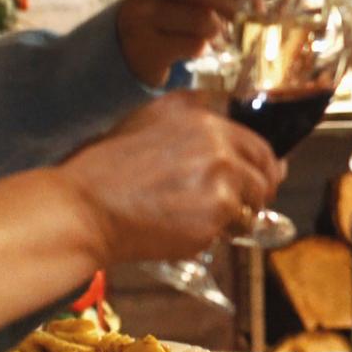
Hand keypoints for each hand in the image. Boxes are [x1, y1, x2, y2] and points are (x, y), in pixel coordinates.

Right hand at [59, 92, 283, 260]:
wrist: (86, 208)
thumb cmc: (106, 169)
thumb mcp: (145, 121)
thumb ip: (189, 119)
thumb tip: (225, 127)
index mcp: (201, 117)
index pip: (257, 140)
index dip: (264, 162)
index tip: (265, 173)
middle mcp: (217, 143)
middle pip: (266, 170)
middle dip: (262, 189)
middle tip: (250, 203)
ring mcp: (221, 179)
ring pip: (252, 203)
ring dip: (237, 215)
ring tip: (201, 219)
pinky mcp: (217, 214)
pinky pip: (232, 228)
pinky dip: (215, 234)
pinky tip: (184, 229)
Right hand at [115, 0, 241, 86]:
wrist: (135, 48)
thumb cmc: (173, 12)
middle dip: (236, 3)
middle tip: (255, 18)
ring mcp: (140, 14)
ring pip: (200, 18)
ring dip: (224, 28)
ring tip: (230, 34)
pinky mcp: (144, 46)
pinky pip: (191, 45)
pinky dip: (207, 47)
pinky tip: (207, 49)